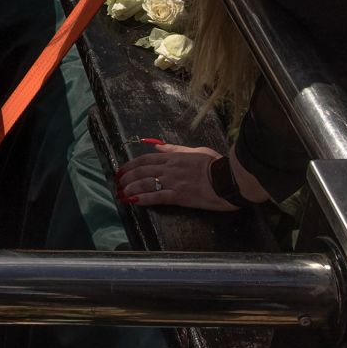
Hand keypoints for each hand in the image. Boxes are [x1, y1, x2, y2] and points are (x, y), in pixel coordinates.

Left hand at [114, 143, 238, 211]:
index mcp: (174, 157)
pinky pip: (157, 197)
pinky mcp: (180, 196)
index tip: (122, 169)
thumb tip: (156, 145)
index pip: (147, 159)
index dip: (131, 165)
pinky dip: (144, 199)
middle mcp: (170, 168)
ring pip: (146, 183)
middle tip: (117, 183)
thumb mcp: (195, 150)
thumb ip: (174, 149)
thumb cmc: (217, 164)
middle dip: (127, 177)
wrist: (230, 178)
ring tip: (122, 193)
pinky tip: (134, 201)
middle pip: (142, 171)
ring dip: (131, 188)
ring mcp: (174, 182)